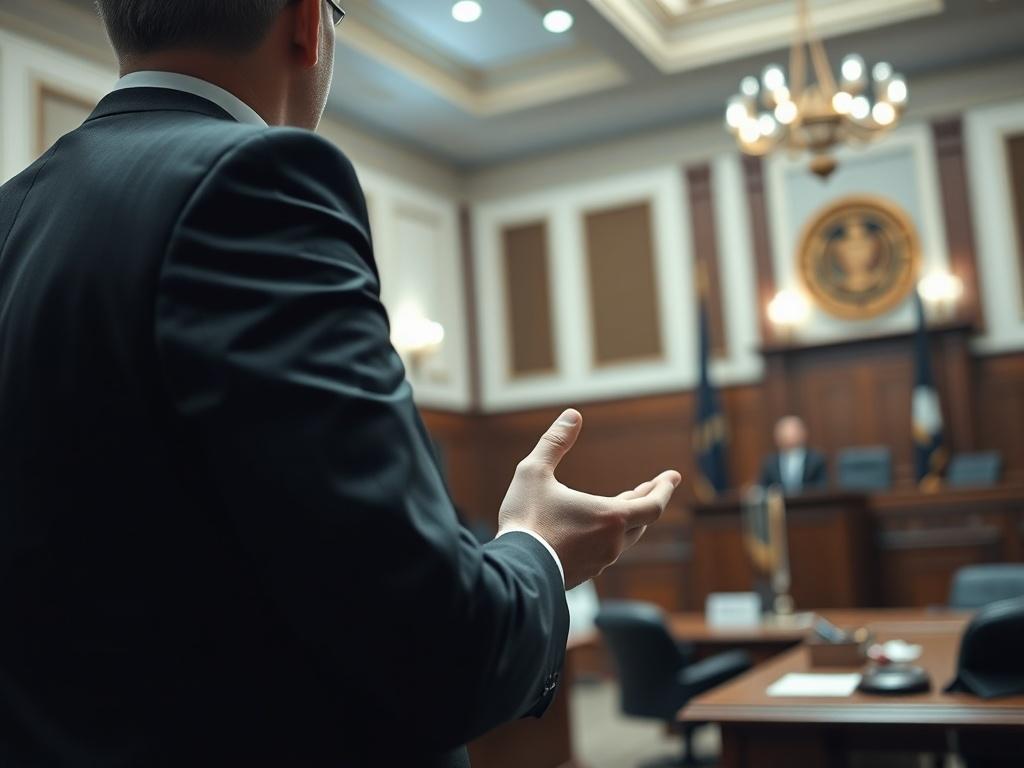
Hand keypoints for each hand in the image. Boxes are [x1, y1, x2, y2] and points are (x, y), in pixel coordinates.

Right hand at [497, 409, 681, 588]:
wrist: (513, 570)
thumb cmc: (526, 519)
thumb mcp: (534, 472)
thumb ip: (554, 442)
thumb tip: (572, 415)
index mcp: (610, 517)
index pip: (653, 505)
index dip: (664, 489)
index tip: (673, 477)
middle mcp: (612, 542)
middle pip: (641, 522)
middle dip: (647, 501)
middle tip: (651, 487)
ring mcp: (599, 562)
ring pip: (623, 539)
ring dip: (627, 519)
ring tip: (624, 506)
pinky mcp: (583, 575)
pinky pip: (604, 553)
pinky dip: (607, 536)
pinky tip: (594, 533)